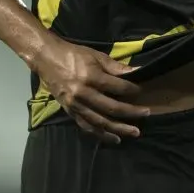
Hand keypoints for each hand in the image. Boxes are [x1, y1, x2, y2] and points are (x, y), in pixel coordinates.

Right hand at [35, 39, 149, 143]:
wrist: (47, 59)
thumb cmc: (73, 54)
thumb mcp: (95, 55)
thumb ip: (115, 66)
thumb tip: (135, 72)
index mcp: (90, 77)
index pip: (117, 87)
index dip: (132, 90)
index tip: (142, 91)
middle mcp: (83, 94)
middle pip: (111, 108)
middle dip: (131, 112)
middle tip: (146, 114)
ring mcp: (75, 105)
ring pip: (100, 121)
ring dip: (118, 128)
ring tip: (134, 132)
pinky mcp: (70, 111)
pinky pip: (87, 126)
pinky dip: (101, 133)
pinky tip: (113, 138)